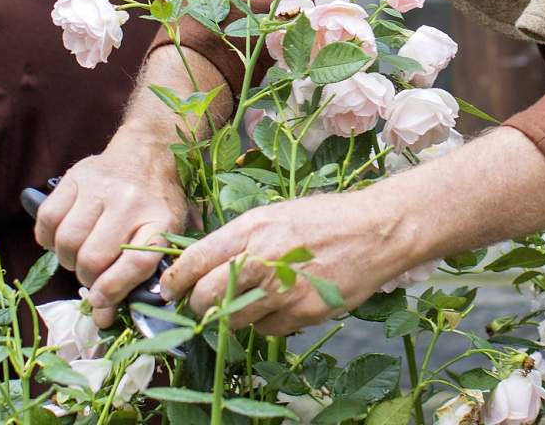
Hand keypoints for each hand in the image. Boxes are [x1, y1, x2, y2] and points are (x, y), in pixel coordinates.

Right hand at [34, 141, 187, 327]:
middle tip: (91, 275)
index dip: (114, 291)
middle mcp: (131, 202)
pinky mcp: (76, 176)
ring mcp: (102, 187)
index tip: (101, 304)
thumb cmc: (156, 204)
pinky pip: (48, 219)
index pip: (136, 263)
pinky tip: (60, 238)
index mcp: (161, 220)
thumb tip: (103, 319)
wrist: (149, 152)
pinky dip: (48, 238)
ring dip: (67, 260)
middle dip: (87, 278)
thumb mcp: (165, 234)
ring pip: (68, 241)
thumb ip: (141, 276)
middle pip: (94, 258)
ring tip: (77, 256)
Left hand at [161, 190, 415, 336]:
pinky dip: (268, 323)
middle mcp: (261, 259)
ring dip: (232, 318)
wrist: (374, 230)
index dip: (175, 280)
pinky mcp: (303, 312)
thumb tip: (207, 262)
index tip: (169, 289)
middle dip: (197, 306)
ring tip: (247, 304)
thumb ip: (241, 237)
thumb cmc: (325, 218)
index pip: (195, 260)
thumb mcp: (276, 214)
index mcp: (251, 228)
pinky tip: (282, 305)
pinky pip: (269, 330)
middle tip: (201, 306)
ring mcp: (282, 289)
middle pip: (206, 297)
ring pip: (233, 320)